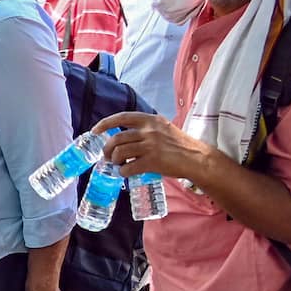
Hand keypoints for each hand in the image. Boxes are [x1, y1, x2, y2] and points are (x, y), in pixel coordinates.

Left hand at [94, 110, 211, 183]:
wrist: (195, 158)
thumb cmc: (178, 145)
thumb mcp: (162, 128)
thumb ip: (145, 129)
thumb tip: (122, 138)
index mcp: (150, 120)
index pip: (122, 117)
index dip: (105, 124)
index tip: (95, 130)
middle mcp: (149, 130)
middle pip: (116, 138)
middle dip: (107, 149)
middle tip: (107, 157)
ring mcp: (151, 146)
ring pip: (119, 152)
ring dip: (114, 161)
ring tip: (118, 164)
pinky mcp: (152, 161)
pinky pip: (128, 167)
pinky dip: (123, 172)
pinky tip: (127, 173)